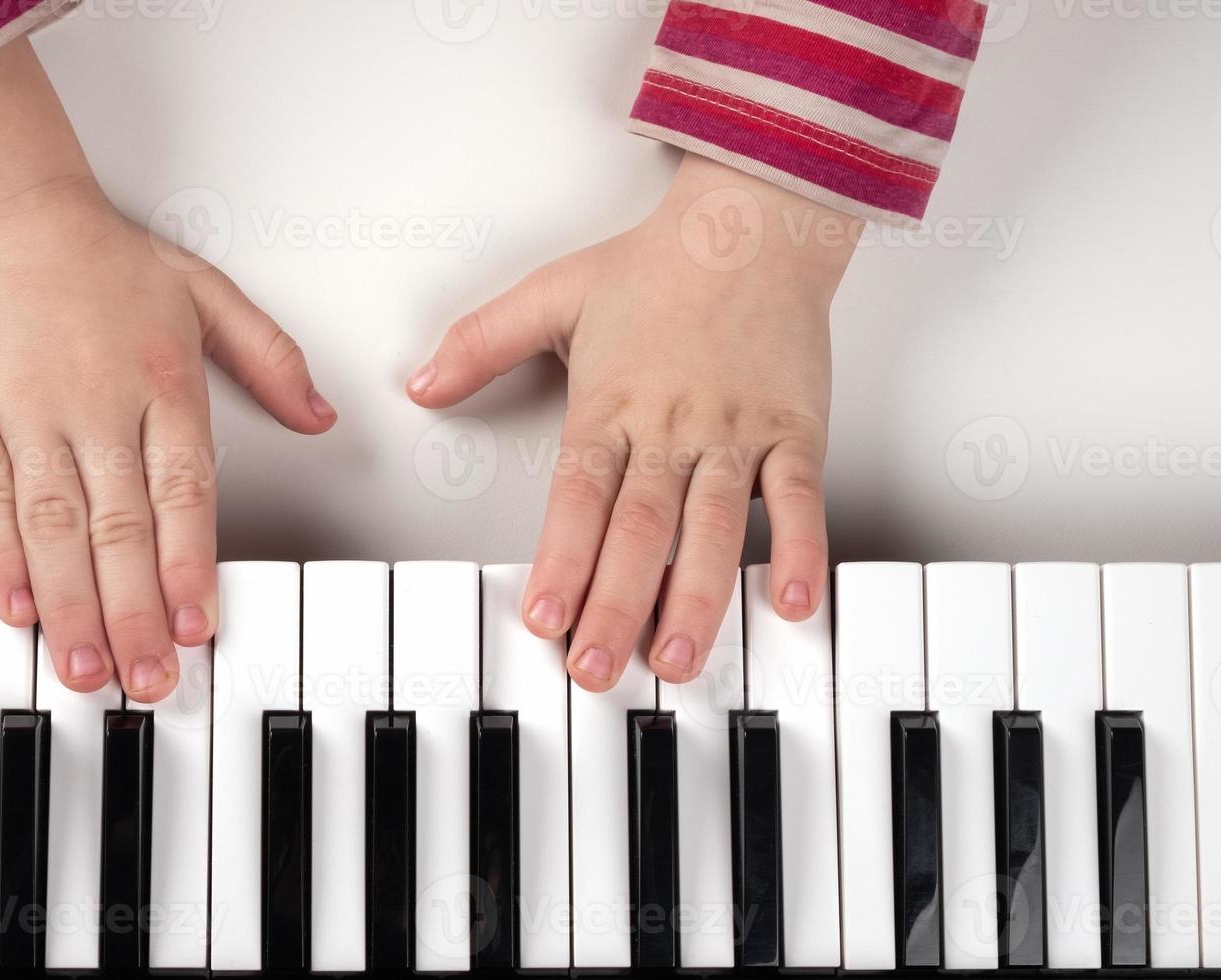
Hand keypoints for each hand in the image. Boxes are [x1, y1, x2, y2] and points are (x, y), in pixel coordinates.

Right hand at [0, 40, 334, 699]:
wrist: (7, 216)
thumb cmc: (108, 263)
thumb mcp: (208, 293)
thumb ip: (270, 359)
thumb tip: (322, 416)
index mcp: (162, 377)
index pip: (182, 490)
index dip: (188, 566)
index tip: (197, 627)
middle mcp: (96, 399)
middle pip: (118, 524)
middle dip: (133, 612)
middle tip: (146, 679)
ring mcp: (28, 409)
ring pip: (52, 523)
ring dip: (70, 603)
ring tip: (85, 667)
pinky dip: (2, 557)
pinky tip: (20, 608)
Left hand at [408, 154, 858, 690]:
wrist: (755, 221)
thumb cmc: (659, 265)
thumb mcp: (552, 293)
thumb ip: (481, 342)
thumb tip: (421, 383)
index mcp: (609, 404)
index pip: (578, 497)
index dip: (560, 560)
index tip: (542, 617)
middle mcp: (670, 426)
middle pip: (639, 529)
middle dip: (616, 605)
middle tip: (596, 669)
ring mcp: (734, 432)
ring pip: (712, 526)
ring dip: (696, 597)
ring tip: (676, 659)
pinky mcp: (794, 430)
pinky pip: (799, 497)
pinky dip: (798, 549)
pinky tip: (790, 603)